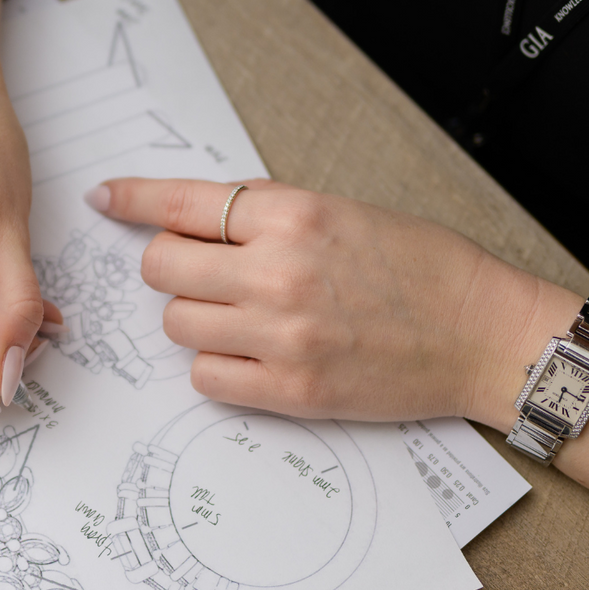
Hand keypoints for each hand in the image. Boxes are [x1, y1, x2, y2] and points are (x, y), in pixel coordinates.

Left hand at [88, 176, 575, 426]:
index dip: (133, 199)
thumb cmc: (422, 268)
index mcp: (293, 215)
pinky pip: (204, 377)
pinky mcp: (290, 390)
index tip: (106, 200)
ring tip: (243, 315)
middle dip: (172, 266)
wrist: (482, 334)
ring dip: (195, 317)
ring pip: (176, 323)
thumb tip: (197, 217)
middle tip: (202, 271)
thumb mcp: (344, 210)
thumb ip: (268, 212)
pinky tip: (250, 354)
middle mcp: (278, 272)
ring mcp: (280, 336)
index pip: (183, 203)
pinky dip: (215, 365)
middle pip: (162, 268)